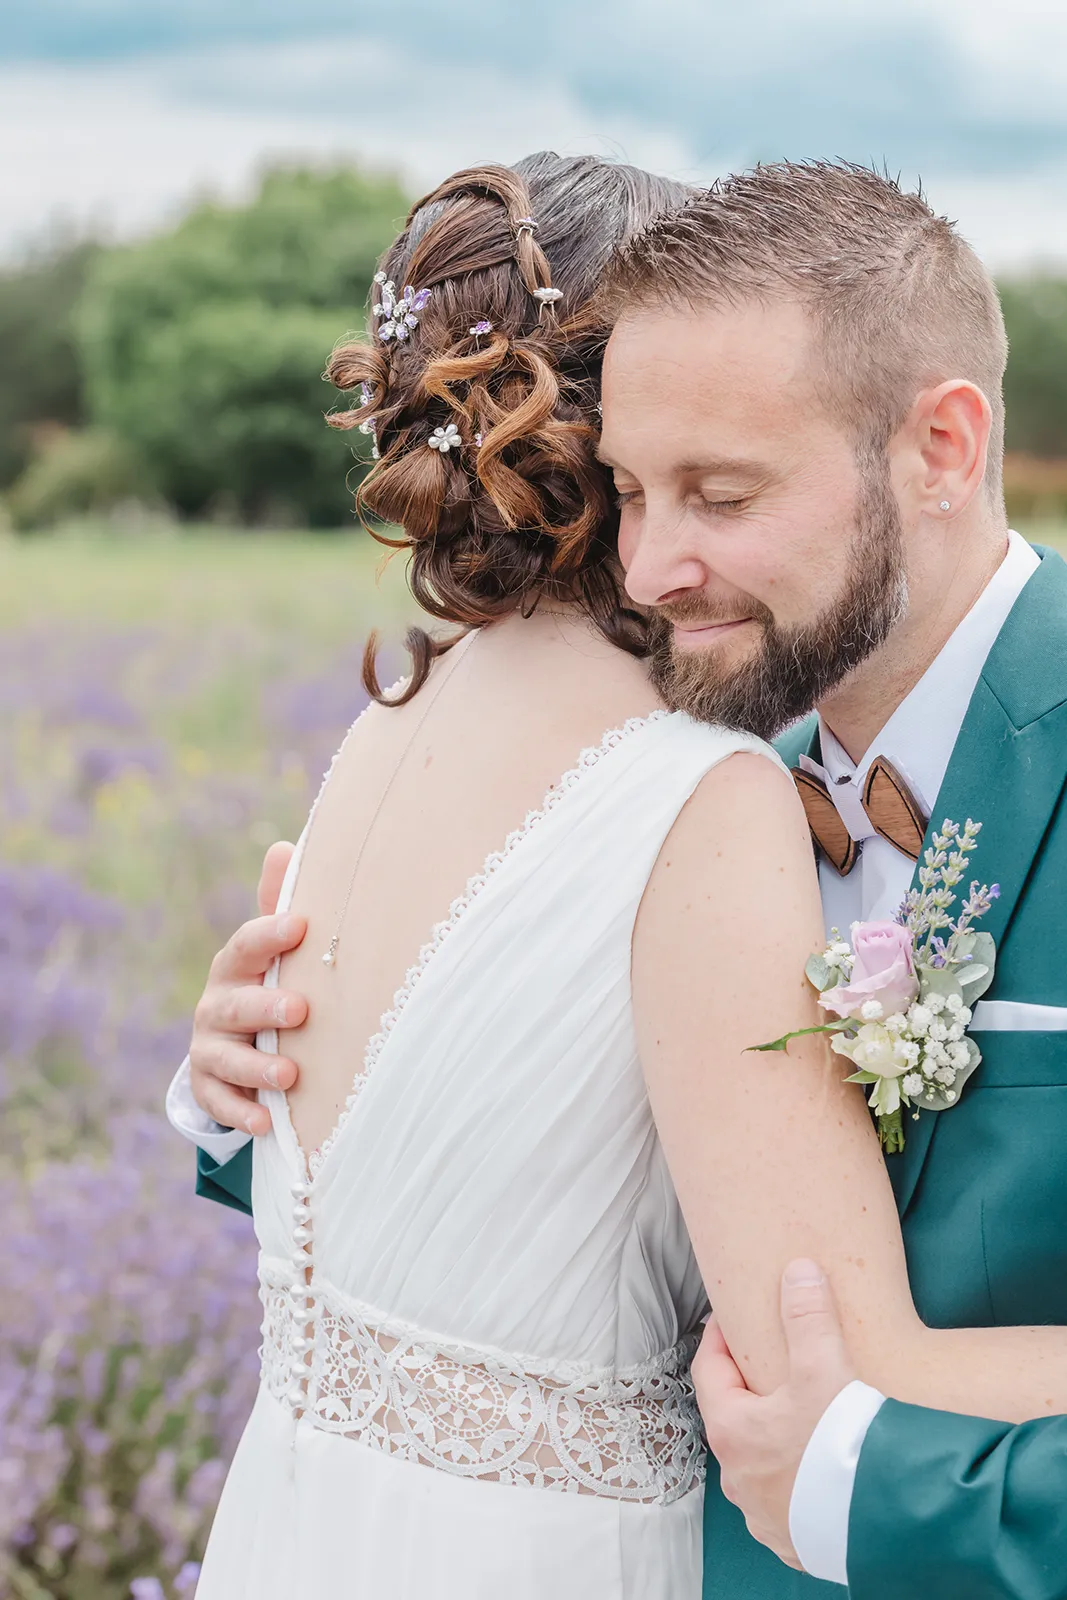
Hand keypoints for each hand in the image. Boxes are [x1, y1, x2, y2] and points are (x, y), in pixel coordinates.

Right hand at [189, 841, 307, 1134]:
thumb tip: (285, 845)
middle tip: (300, 1010)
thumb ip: (279, 903)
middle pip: (235, 1005)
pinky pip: (218, 1103)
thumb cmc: (267, 982)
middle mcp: (216, 1005)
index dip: (270, 935)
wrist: (236, 1042)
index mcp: (236, 966)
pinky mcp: (209, 1087)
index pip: (246, 945)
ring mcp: (209, 1048)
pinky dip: (240, 1114)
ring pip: (226, 1058)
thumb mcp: (274, 948)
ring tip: (290, 1077)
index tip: (301, 926)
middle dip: (264, 1007)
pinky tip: (265, 1123)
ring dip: (257, 1068)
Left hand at [693, 1259, 855, 1569]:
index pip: (709, 1371)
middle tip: (770, 1365)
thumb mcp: (823, 1371)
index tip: (729, 1320)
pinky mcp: (793, 1539)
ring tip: (800, 1418)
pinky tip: (818, 1469)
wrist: (883, 1527)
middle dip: (749, 1390)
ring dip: (772, 1439)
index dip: (718, 1340)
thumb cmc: (840, 1450)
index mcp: (732, 1431)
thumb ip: (809, 1317)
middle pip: (733, 1417)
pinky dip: (795, 1478)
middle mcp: (738, 1478)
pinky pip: (785, 1500)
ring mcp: (763, 1514)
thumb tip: (798, 1273)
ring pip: (758, 1463)